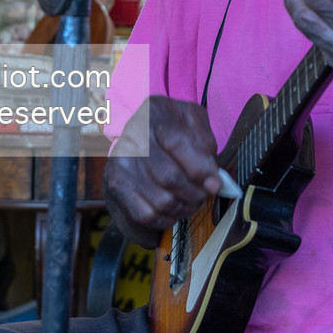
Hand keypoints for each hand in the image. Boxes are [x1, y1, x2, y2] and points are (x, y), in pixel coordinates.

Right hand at [103, 96, 221, 248]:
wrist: (136, 136)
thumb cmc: (170, 129)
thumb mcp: (191, 119)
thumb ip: (204, 139)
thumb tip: (211, 174)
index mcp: (154, 113)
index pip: (177, 143)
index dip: (200, 168)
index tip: (215, 185)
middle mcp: (133, 137)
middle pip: (170, 177)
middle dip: (195, 193)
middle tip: (204, 194)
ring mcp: (122, 164)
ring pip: (161, 200)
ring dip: (184, 207)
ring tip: (191, 201)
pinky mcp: (116, 186)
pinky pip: (146, 215)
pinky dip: (167, 218)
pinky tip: (174, 209)